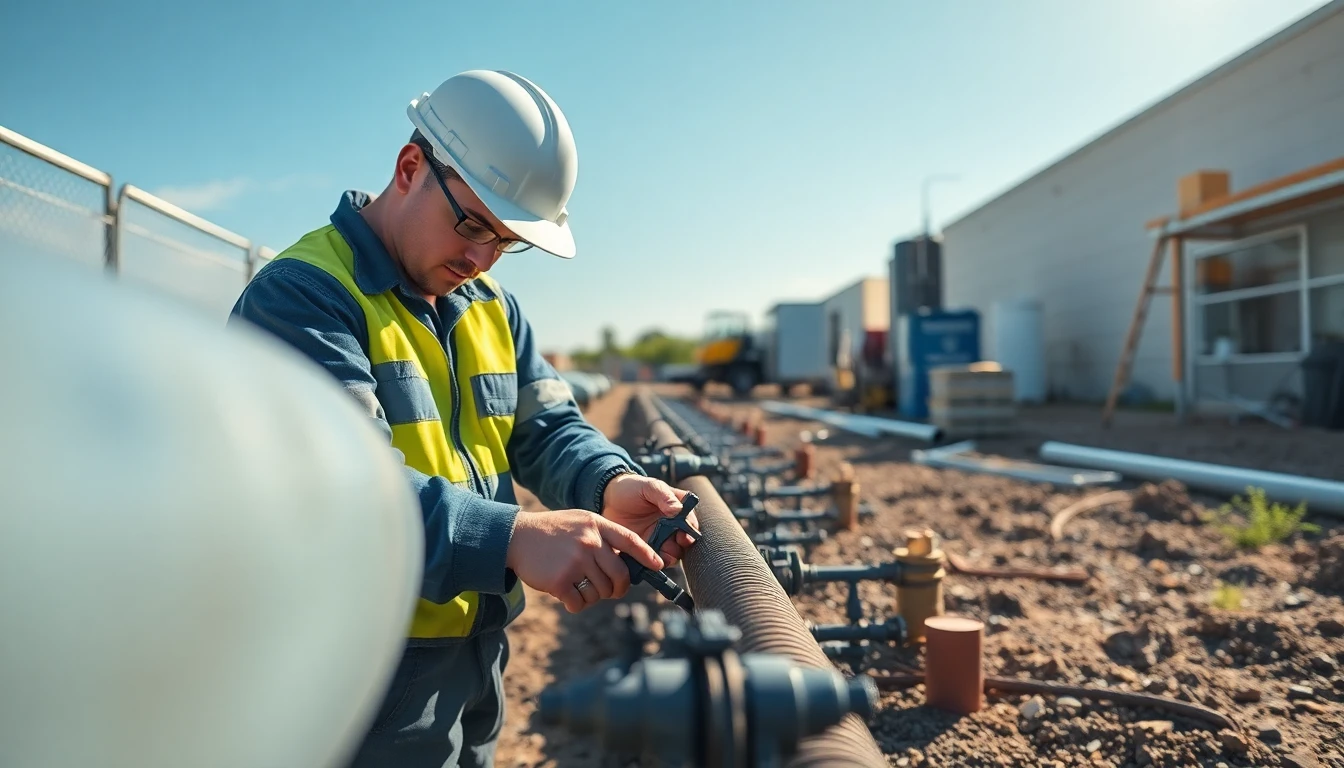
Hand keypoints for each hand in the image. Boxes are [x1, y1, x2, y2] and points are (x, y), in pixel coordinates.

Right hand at [506, 509, 663, 612]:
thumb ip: (602, 536)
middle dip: (619, 589)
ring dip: (593, 596)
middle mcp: (590, 543)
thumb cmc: (552, 531)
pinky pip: (580, 603)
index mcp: (597, 525)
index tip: (659, 566)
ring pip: (601, 592)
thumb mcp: (580, 521)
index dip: (648, 555)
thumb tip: (627, 564)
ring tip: (579, 586)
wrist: (516, 536)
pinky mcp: (560, 581)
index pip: (631, 541)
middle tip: (612, 591)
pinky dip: (576, 604)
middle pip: (620, 576)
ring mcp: (575, 562)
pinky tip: (567, 595)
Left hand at [601, 473, 699, 566]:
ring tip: (657, 556)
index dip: (690, 532)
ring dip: (667, 557)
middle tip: (670, 547)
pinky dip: (652, 564)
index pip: (691, 523)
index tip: (684, 537)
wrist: (607, 499)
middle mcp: (672, 526)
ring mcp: (659, 539)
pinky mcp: (645, 549)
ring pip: (671, 554)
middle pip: (684, 543)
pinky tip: (645, 561)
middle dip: (680, 548)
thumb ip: (664, 496)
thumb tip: (678, 510)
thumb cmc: (632, 488)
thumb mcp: (648, 487)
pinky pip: (653, 561)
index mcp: (677, 510)